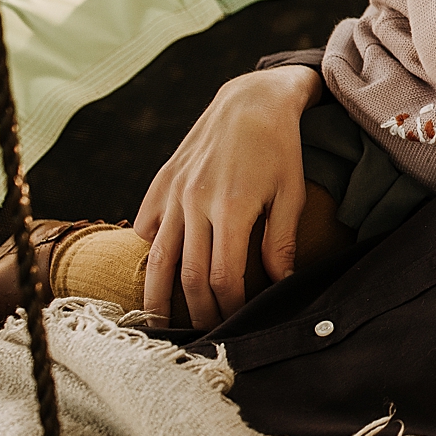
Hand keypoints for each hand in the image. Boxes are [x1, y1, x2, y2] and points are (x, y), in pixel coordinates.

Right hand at [134, 65, 319, 327]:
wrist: (251, 100)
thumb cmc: (279, 148)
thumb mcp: (290, 193)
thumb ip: (280, 241)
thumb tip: (279, 284)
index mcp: (232, 208)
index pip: (224, 276)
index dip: (229, 306)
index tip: (237, 323)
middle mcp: (196, 203)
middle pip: (188, 275)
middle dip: (195, 311)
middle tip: (202, 335)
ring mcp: (174, 193)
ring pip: (157, 258)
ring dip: (156, 296)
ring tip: (157, 324)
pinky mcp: (161, 183)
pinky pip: (145, 226)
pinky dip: (148, 251)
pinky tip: (153, 272)